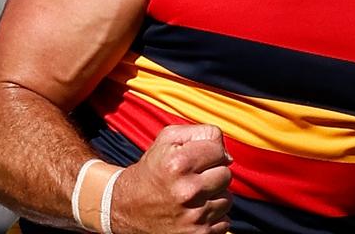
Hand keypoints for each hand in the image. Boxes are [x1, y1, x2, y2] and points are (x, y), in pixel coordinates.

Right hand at [109, 124, 233, 233]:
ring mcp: (194, 216)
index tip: (198, 158)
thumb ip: (201, 133)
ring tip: (192, 195)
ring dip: (214, 196)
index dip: (210, 152)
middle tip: (194, 178)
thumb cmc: (152, 170)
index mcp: (178, 164)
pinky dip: (213, 217)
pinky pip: (224, 221)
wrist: (127, 208)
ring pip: (227, 199)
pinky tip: (194, 211)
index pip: (219, 151)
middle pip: (226, 175)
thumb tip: (227, 155)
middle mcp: (187, 191)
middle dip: (213, 174)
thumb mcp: (167, 140)